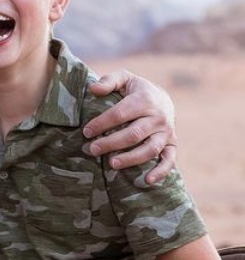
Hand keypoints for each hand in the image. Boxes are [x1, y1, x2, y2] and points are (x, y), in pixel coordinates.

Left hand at [84, 69, 177, 183]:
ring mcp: (167, 132)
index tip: (86, 131)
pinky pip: (169, 160)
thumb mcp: (123, 78)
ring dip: (131, 159)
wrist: (162, 98)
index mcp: (144, 100)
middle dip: (111, 143)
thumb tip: (92, 89)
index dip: (102, 123)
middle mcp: (158, 117)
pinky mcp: (172, 144)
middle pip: (133, 134)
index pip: (120, 114)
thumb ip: (108, 81)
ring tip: (112, 164)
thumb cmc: (136, 90)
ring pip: (149, 149)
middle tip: (92, 149)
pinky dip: (161, 172)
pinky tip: (147, 181)